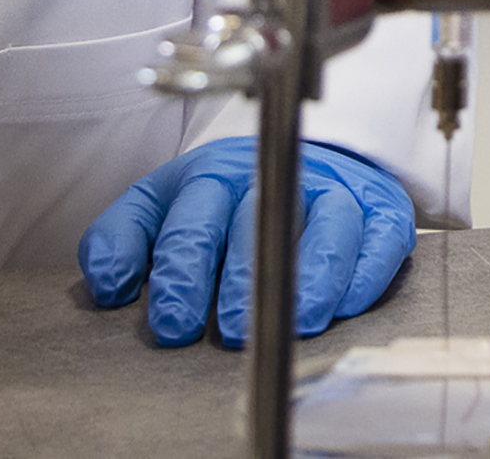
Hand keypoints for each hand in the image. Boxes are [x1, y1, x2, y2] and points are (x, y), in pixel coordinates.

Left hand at [79, 139, 414, 348]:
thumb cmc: (227, 200)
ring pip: (329, 224)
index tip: (171, 323)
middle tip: (230, 331)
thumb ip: (125, 237)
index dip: (181, 270)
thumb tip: (107, 284)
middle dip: (244, 276)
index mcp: (214, 175)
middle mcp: (277, 175)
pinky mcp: (382, 209)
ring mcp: (334, 189)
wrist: (308, 157)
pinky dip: (363, 272)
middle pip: (262, 218)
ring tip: (294, 325)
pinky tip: (343, 306)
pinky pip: (380, 238)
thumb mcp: (165, 205)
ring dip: (311, 276)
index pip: (194, 215)